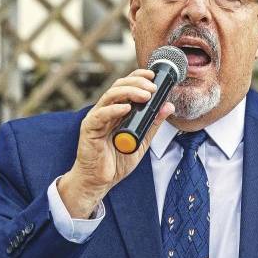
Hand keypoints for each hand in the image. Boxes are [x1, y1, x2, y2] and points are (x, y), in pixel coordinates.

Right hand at [58, 69, 174, 218]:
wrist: (99, 182)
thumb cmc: (116, 161)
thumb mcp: (142, 140)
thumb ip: (153, 123)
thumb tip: (168, 106)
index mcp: (117, 110)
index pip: (126, 86)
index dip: (138, 77)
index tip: (153, 75)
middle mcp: (106, 110)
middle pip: (118, 86)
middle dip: (137, 83)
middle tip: (153, 88)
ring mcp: (96, 118)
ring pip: (110, 96)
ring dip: (129, 92)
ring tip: (145, 95)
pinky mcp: (89, 130)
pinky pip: (100, 115)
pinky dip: (113, 110)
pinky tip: (126, 108)